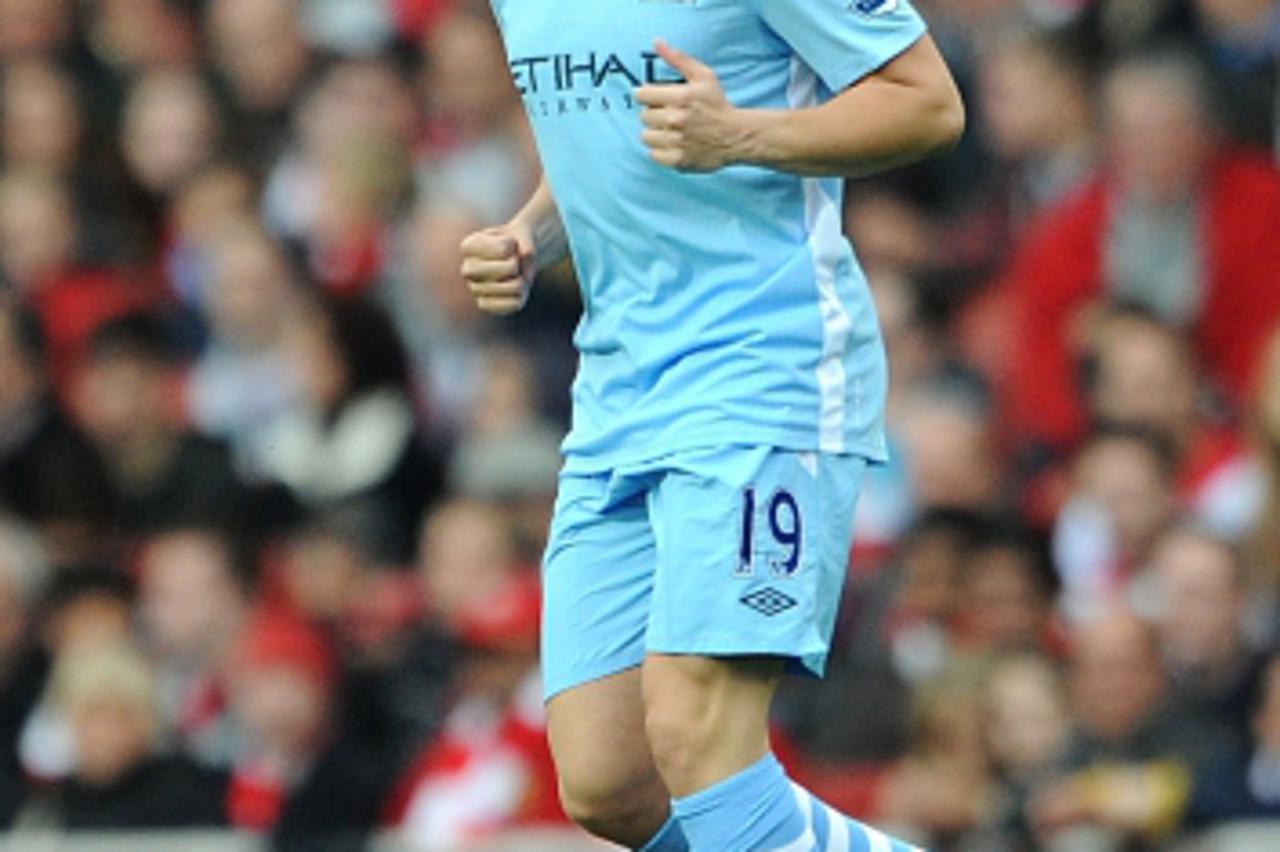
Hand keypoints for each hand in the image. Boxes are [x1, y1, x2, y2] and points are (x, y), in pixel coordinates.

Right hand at [460, 223, 535, 315]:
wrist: (512, 257)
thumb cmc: (514, 244)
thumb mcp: (523, 233)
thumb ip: (527, 242)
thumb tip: (526, 257)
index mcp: (469, 246)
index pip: (504, 248)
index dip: (513, 245)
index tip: (508, 244)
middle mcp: (468, 269)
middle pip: (508, 269)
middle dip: (518, 264)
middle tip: (512, 261)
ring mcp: (475, 289)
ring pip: (515, 287)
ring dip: (522, 279)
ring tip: (513, 275)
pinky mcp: (486, 305)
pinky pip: (515, 304)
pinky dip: (522, 295)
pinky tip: (512, 289)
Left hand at [635, 40, 744, 172]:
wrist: (736, 135)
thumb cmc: (718, 104)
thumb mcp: (703, 76)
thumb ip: (678, 58)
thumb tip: (657, 42)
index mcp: (680, 97)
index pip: (641, 95)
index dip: (647, 96)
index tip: (656, 99)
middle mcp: (676, 119)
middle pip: (643, 116)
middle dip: (654, 114)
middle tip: (668, 115)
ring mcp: (676, 141)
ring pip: (645, 136)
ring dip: (655, 133)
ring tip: (669, 130)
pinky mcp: (678, 160)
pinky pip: (653, 155)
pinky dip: (660, 151)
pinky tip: (672, 144)